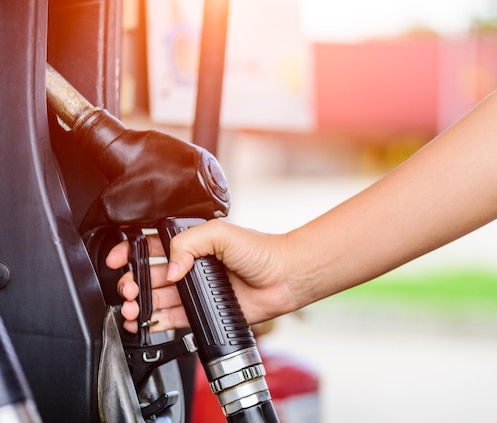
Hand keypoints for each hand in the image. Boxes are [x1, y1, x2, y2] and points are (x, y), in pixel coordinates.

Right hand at [105, 219, 297, 332]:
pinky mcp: (204, 310)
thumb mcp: (220, 233)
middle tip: (128, 290)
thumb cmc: (261, 251)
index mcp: (192, 243)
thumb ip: (188, 244)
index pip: (152, 245)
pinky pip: (175, 317)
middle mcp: (191, 266)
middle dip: (133, 283)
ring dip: (140, 304)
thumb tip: (171, 269)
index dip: (131, 252)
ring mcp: (197, 289)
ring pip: (158, 298)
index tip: (117, 260)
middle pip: (150, 275)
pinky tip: (146, 321)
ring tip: (131, 309)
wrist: (283, 278)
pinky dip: (158, 321)